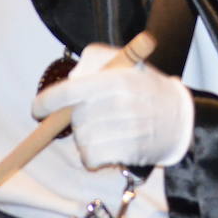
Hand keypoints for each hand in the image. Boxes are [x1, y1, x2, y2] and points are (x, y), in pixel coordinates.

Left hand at [31, 43, 193, 169]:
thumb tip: (70, 80)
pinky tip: (107, 145)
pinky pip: (91, 158)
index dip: (47, 101)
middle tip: (92, 115)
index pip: (70, 91)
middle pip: (74, 119)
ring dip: (85, 137)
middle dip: (77, 119)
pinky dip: (93, 155)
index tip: (38, 109)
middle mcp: (121, 104)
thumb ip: (94, 60)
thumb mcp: (124, 61)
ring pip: (81, 140)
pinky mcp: (128, 152)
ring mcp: (126, 130)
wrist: (179, 119)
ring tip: (104, 129)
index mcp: (117, 78)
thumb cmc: (145, 88)